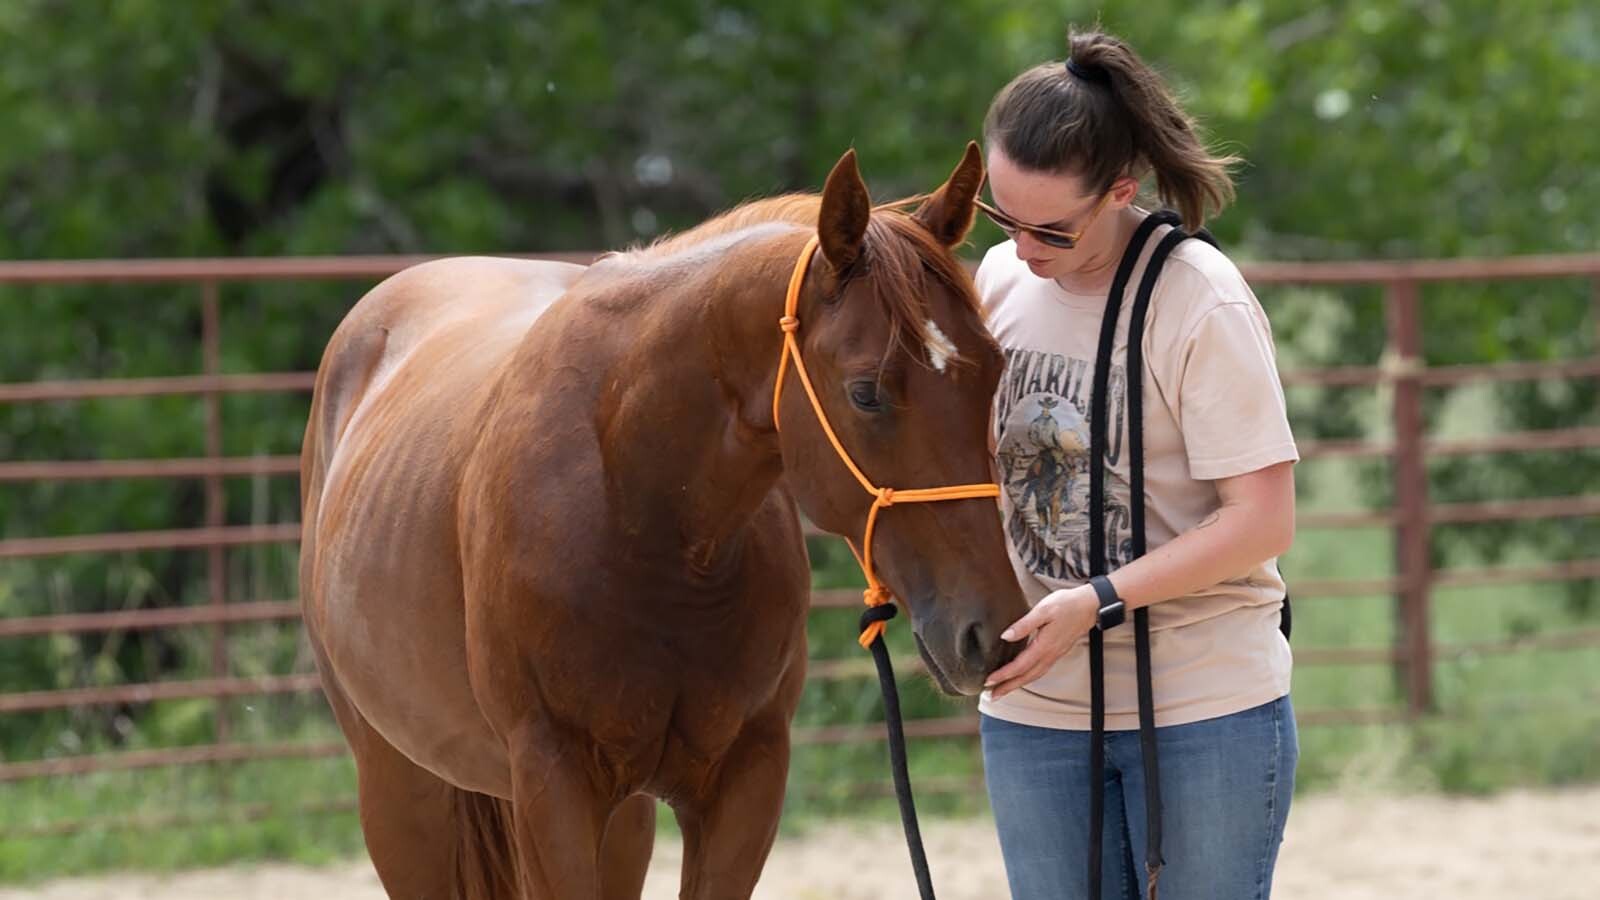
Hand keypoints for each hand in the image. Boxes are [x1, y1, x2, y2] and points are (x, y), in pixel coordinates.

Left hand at [984, 584, 1098, 698]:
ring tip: (1002, 690)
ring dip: (1017, 685)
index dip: (1003, 675)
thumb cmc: (1067, 604)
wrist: (1091, 605)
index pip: (1020, 666)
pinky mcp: (1057, 652)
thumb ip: (1024, 624)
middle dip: (1007, 687)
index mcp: (1044, 646)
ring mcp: (1055, 655)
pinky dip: (1027, 678)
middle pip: (1026, 677)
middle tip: (991, 696)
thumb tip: (1005, 636)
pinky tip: (1021, 677)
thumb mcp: (1043, 609)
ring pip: (1033, 676)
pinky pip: (1039, 671)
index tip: (988, 681)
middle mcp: (1050, 655)